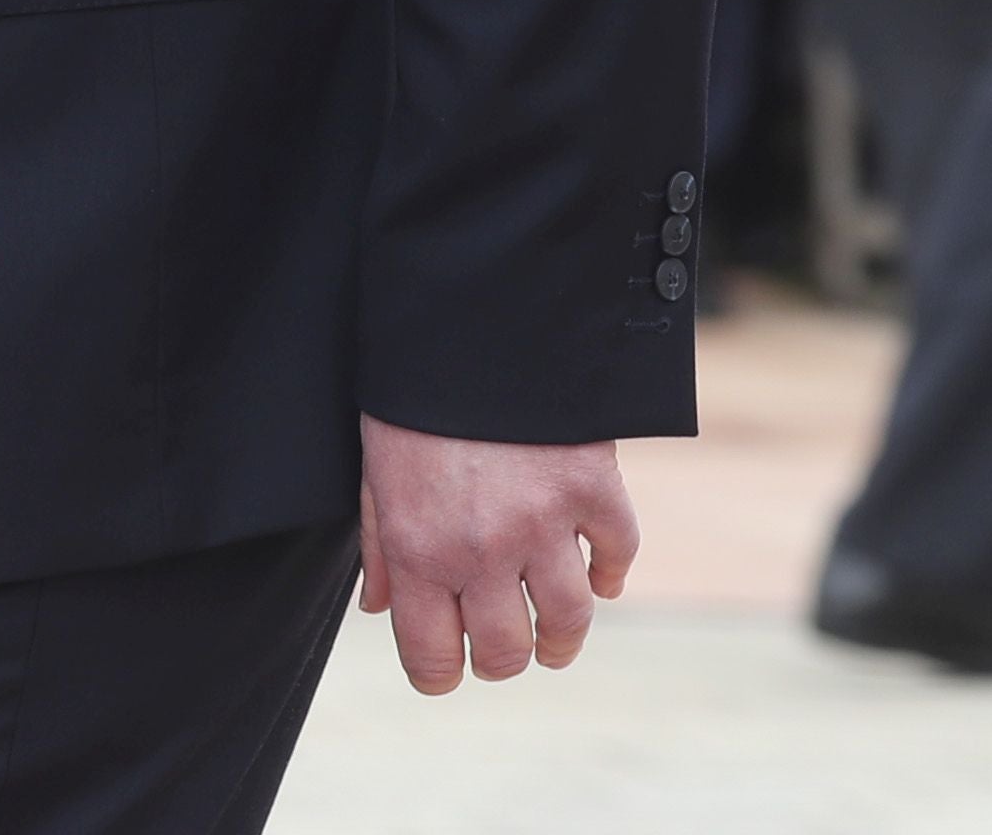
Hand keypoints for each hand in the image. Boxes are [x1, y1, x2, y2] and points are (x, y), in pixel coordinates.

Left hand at [356, 423, 634, 690]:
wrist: (471, 318)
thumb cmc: (412, 397)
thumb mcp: (375, 469)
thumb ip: (380, 547)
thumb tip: (378, 611)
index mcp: (418, 549)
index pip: (434, 658)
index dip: (441, 674)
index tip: (450, 667)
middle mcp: (480, 549)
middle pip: (507, 652)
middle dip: (505, 658)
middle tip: (506, 643)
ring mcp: (543, 521)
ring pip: (569, 622)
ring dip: (563, 637)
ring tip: (556, 633)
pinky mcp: (592, 486)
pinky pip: (616, 554)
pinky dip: (610, 572)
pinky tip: (598, 572)